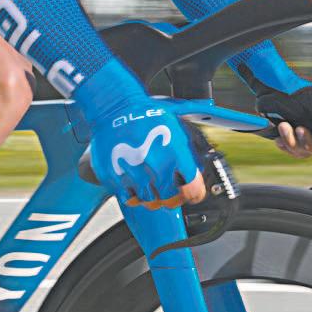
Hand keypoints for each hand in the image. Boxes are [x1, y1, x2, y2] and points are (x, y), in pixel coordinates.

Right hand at [88, 103, 205, 209]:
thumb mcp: (176, 128)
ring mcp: (134, 173)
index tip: (193, 194)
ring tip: (152, 186)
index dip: (195, 194)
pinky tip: (136, 185)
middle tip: (171, 192)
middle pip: (170, 200)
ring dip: (154, 198)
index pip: (192, 189)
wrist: (115, 109)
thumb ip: (188, 152)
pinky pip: (130, 199)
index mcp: (175, 154)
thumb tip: (197, 170)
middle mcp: (155, 166)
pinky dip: (135, 196)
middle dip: (174, 198)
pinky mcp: (115, 177)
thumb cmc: (145, 116)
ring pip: (150, 202)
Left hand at [256, 83, 311, 158]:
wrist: (272, 88)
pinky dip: (285, 145)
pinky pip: (291, 151)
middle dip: (308, 141)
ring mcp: (307, 134)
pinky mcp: (292, 138)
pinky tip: (279, 136)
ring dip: (292, 141)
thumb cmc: (296, 91)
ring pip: (305, 152)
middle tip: (298, 128)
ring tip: (283, 126)